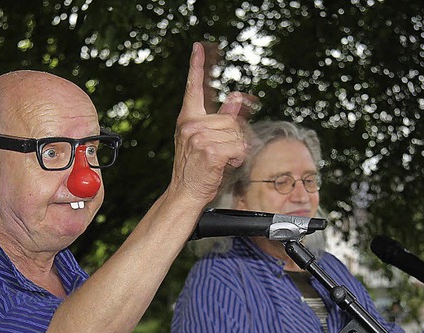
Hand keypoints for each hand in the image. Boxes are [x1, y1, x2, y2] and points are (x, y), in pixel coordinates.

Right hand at [171, 42, 254, 206]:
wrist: (185, 193)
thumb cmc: (196, 169)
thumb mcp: (207, 140)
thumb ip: (222, 118)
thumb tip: (236, 98)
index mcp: (188, 119)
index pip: (194, 88)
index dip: (197, 66)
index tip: (199, 47)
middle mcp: (191, 125)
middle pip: (231, 119)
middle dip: (235, 136)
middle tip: (223, 153)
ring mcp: (199, 137)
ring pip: (237, 134)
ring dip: (237, 149)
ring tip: (222, 160)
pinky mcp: (210, 150)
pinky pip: (238, 147)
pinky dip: (238, 157)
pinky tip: (226, 164)